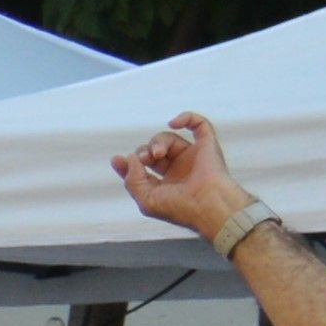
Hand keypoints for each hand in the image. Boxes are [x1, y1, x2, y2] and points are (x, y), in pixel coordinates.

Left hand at [111, 109, 254, 246]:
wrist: (209, 205)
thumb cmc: (181, 208)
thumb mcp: (146, 201)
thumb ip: (132, 180)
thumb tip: (130, 158)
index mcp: (165, 185)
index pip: (142, 168)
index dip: (128, 163)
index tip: (116, 160)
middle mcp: (178, 169)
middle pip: (152, 151)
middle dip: (143, 152)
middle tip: (145, 159)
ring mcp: (193, 156)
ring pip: (168, 138)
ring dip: (157, 142)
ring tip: (157, 153)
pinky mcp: (207, 145)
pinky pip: (199, 124)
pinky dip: (187, 117)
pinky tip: (174, 122)